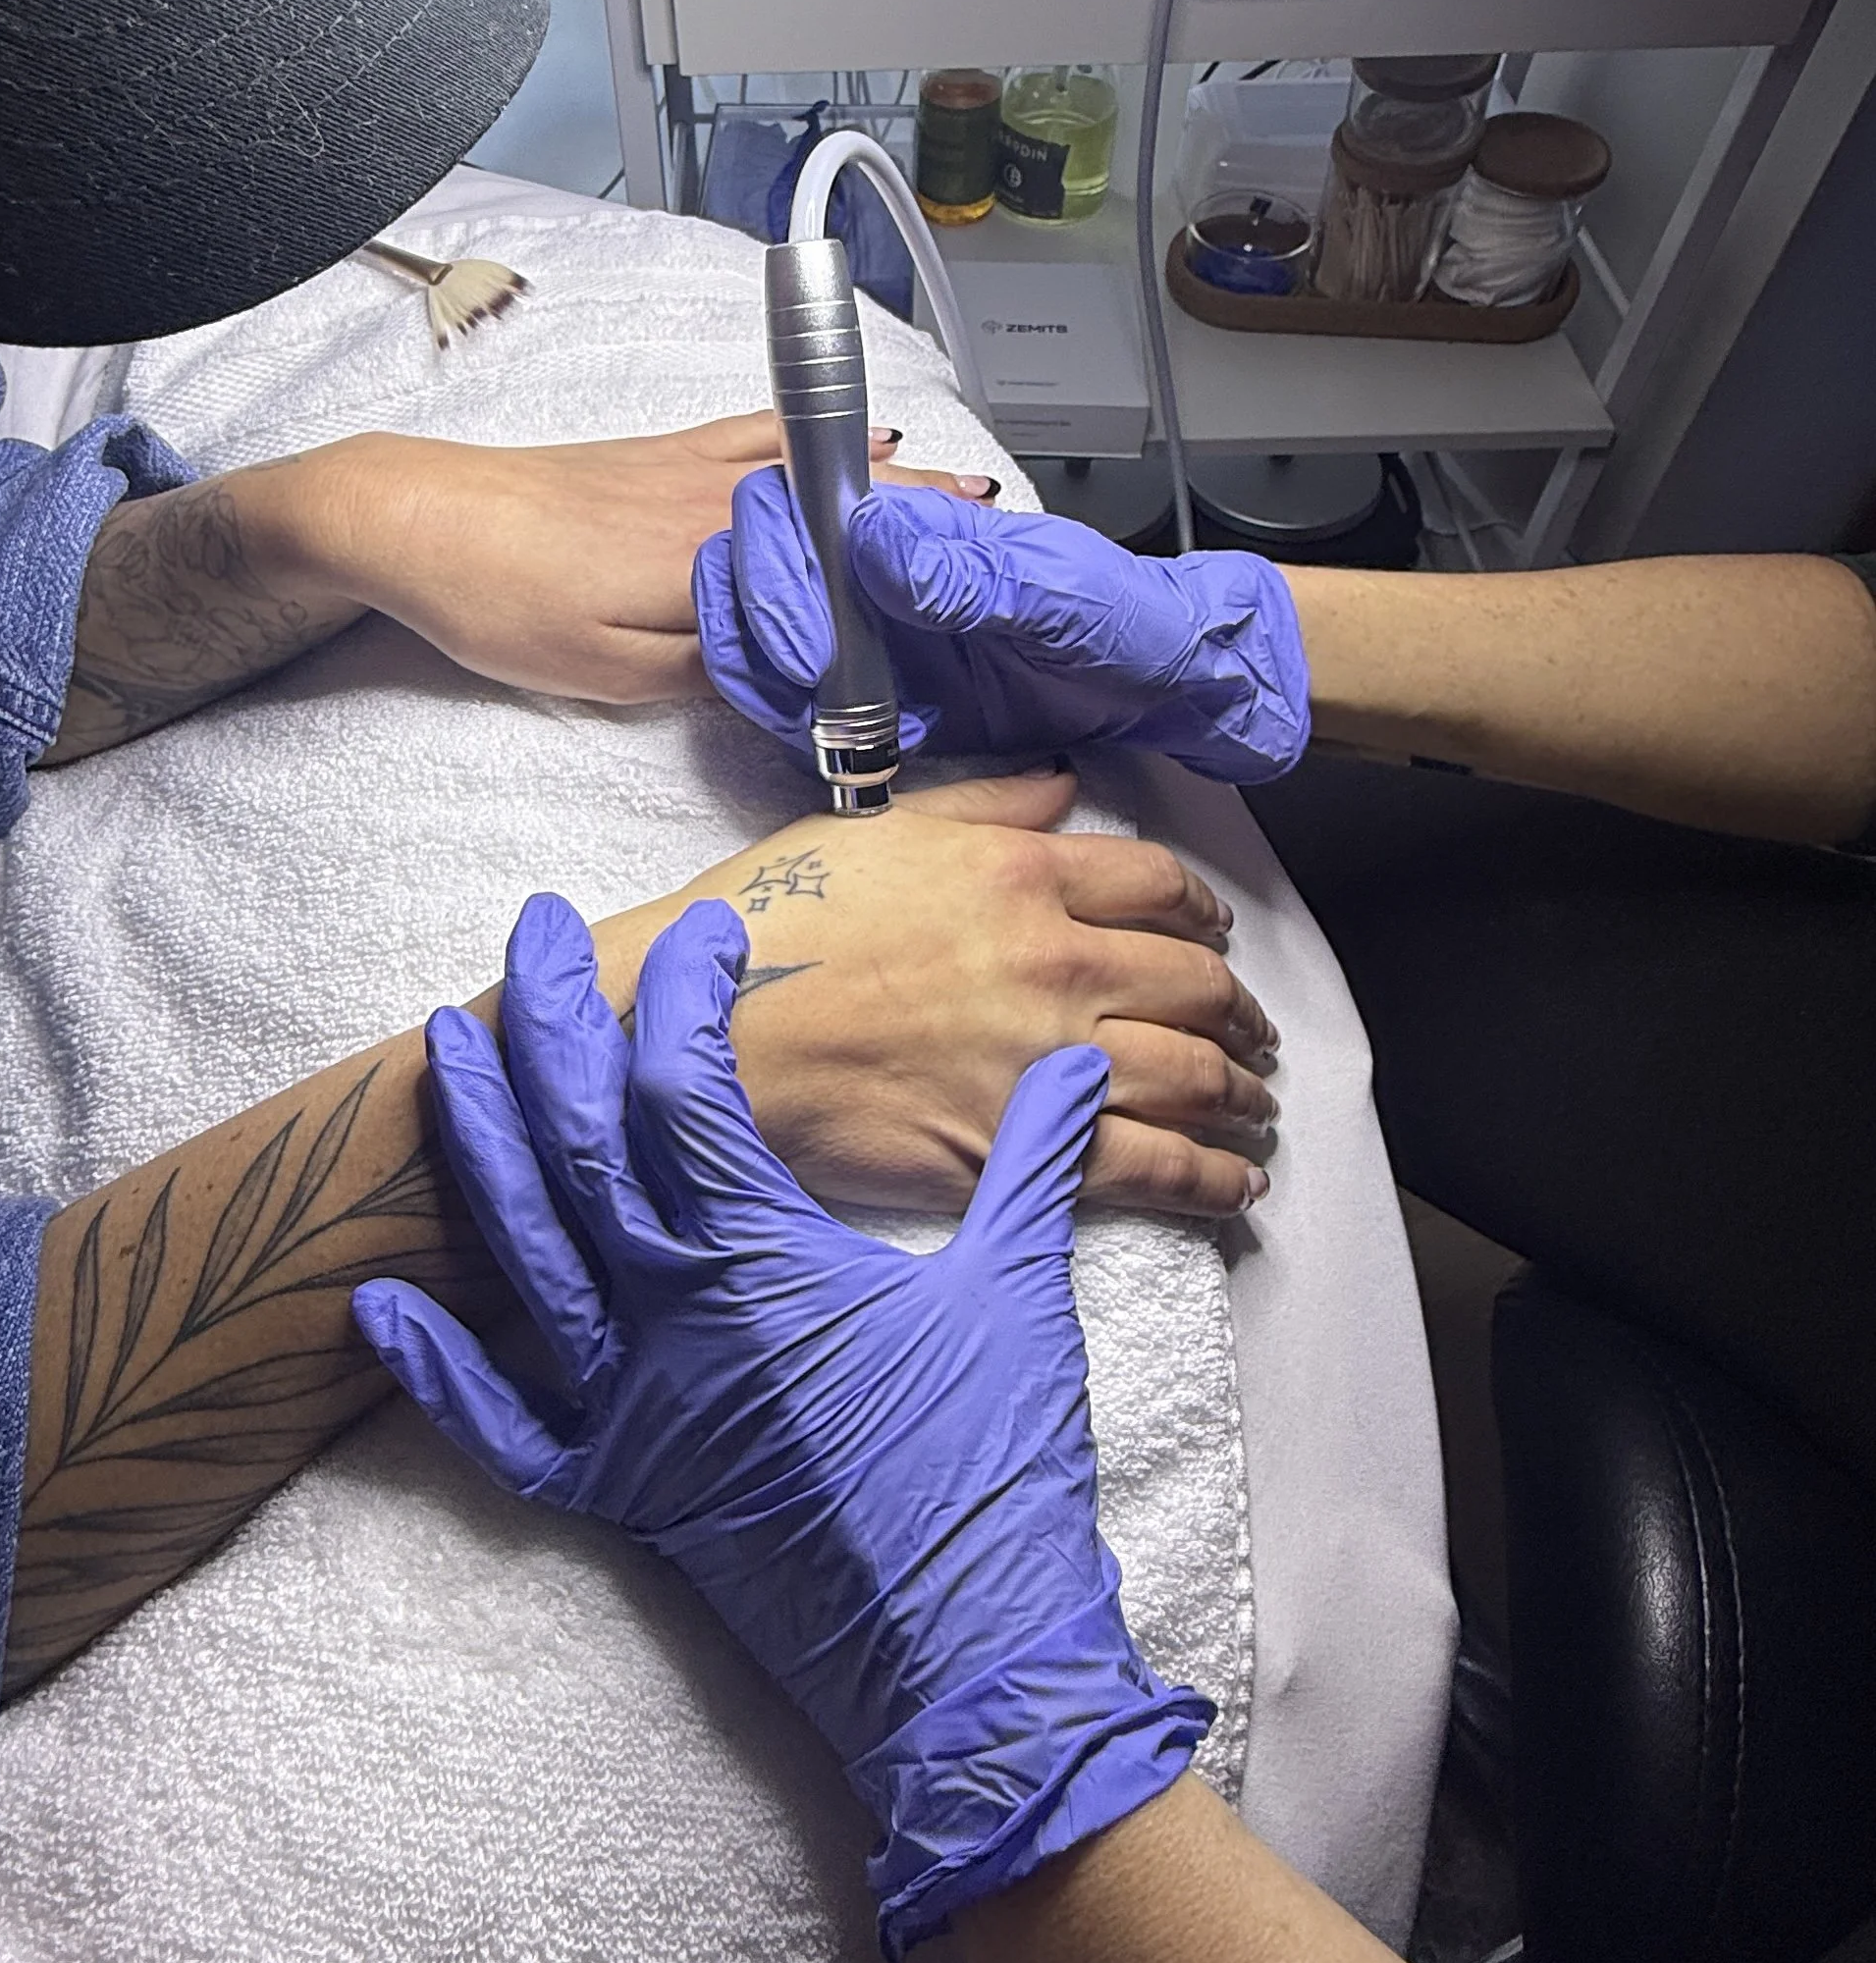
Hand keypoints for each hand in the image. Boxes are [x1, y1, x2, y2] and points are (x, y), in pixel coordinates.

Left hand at [312, 417, 993, 703]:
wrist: (414, 518)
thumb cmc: (501, 599)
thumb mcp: (611, 672)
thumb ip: (718, 667)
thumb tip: (807, 669)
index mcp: (719, 555)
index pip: (848, 561)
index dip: (924, 573)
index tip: (991, 585)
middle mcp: (721, 498)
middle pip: (852, 505)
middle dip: (935, 519)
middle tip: (1012, 535)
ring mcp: (694, 467)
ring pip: (821, 467)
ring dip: (899, 477)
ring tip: (970, 489)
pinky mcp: (663, 453)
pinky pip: (767, 436)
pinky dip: (825, 436)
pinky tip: (868, 430)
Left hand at [357, 895, 1212, 1957]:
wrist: (968, 1665)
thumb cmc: (995, 1478)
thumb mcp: (1020, 1296)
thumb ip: (1033, 1162)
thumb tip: (1071, 1062)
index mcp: (765, 1262)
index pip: (689, 1092)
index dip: (689, 1000)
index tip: (709, 938)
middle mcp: (674, 1323)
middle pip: (578, 1145)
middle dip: (551, 1024)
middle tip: (537, 931)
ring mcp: (633, 1412)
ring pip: (523, 1255)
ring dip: (480, 1142)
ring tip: (445, 1042)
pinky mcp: (621, 1495)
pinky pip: (501, 1433)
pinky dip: (437, 1373)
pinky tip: (380, 1310)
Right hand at [594, 768, 1277, 1218]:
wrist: (704, 1036)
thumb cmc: (767, 929)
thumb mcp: (873, 828)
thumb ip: (983, 801)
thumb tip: (1061, 781)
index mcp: (1019, 873)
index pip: (1158, 886)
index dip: (1204, 912)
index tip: (1216, 934)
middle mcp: (1052, 962)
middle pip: (1195, 984)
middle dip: (1241, 1011)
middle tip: (1255, 1031)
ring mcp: (1044, 1060)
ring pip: (1193, 1075)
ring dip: (1242, 1092)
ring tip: (1258, 1104)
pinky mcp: (1021, 1150)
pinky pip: (1151, 1168)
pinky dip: (1211, 1177)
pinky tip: (1235, 1182)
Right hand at [696, 479, 1310, 779]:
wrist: (1163, 684)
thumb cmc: (1123, 621)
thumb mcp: (1058, 591)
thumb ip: (967, 570)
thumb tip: (872, 538)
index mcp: (908, 525)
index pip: (790, 503)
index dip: (772, 560)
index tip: (804, 632)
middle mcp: (870, 572)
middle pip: (750, 566)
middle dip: (758, 622)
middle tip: (810, 678)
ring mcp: (862, 634)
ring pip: (753, 635)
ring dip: (762, 676)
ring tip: (824, 715)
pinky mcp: (868, 697)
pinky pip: (789, 702)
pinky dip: (791, 723)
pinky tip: (843, 743)